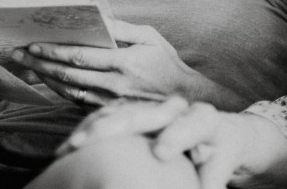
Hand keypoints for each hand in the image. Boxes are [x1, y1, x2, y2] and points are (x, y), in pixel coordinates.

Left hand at [12, 18, 201, 107]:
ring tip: (26, 67)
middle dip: (41, 63)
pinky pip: (76, 101)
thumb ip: (122, 28)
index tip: (35, 44)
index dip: (54, 51)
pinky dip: (59, 91)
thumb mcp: (150, 37)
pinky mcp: (107, 111)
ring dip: (44, 78)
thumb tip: (98, 16)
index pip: (80, 56)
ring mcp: (109, 101)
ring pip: (68, 90)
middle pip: (68, 73)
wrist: (182, 99)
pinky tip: (47, 81)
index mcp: (123, 62)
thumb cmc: (165, 63)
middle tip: (19, 54)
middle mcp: (113, 84)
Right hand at [60, 96, 263, 188]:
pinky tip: (67, 148)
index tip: (160, 151)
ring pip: (119, 111)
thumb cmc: (215, 161)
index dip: (178, 136)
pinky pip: (108, 114)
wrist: (214, 137)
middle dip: (117, 127)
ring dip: (92, 129)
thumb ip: (212, 181)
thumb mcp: (219, 172)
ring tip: (69, 149)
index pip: (194, 123)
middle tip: (90, 144)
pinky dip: (87, 129)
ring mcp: (154, 106)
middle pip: (146, 112)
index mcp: (206, 120)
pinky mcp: (136, 109)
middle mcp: (179, 107)